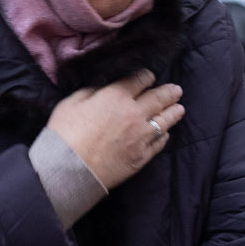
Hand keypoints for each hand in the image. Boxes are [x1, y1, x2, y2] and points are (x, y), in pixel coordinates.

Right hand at [48, 70, 184, 191]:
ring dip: (174, 112)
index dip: (146, 77)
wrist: (68, 168)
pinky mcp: (142, 157)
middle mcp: (134, 114)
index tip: (149, 77)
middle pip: (159, 98)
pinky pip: (159, 143)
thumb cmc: (64, 133)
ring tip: (180, 108)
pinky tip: (166, 133)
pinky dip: (164, 135)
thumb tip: (104, 90)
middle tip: (177, 90)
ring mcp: (141, 136)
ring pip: (165, 121)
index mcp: (117, 96)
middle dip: (170, 92)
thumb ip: (93, 92)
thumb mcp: (73, 102)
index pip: (140, 80)